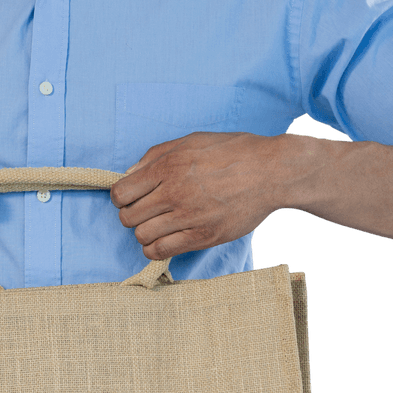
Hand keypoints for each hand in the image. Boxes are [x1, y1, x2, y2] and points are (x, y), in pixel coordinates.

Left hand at [110, 131, 286, 260]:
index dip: (121, 197)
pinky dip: (155, 249)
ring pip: (142, 236)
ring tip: (158, 225)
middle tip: (147, 211)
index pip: (121, 193)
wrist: (271, 172)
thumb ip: (156, 155)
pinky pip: (161, 252)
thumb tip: (130, 173)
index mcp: (168, 166)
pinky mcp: (202, 237)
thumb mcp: (191, 141)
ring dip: (145, 232)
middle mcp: (174, 192)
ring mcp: (188, 217)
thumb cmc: (233, 152)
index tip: (131, 198)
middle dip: (132, 215)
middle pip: (128, 217)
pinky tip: (164, 240)